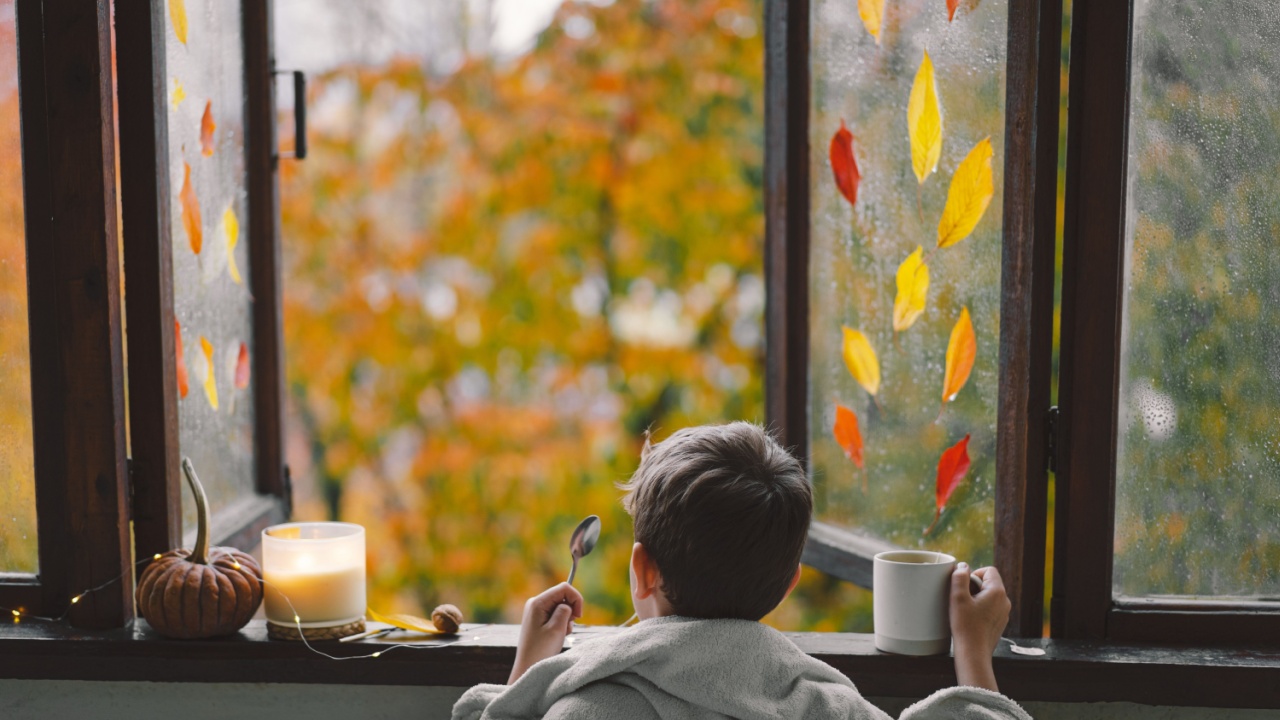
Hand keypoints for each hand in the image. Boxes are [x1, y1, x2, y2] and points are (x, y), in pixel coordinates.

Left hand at [508, 582, 583, 683]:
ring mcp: (536, 611)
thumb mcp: (556, 628)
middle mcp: (535, 603)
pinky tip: (556, 636)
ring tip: (560, 634)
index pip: (564, 588)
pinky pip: (556, 614)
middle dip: (570, 610)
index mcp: (537, 602)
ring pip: (561, 606)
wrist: (528, 668)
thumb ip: (564, 610)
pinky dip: (561, 624)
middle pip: (562, 596)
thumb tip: (568, 602)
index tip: (579, 616)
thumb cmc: (540, 650)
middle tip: (567, 628)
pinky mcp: (539, 619)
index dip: (576, 598)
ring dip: (566, 619)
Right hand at [949, 563, 1010, 691]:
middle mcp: (1005, 601)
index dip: (974, 573)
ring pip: (990, 596)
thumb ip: (960, 577)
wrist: (974, 653)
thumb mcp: (958, 598)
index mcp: (997, 592)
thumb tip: (963, 566)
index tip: (964, 586)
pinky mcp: (1000, 622)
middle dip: (974, 587)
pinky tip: (970, 620)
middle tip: (962, 599)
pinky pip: (991, 608)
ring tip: (965, 610)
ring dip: (977, 598)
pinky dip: (981, 609)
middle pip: (989, 583)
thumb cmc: (965, 627)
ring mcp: (1004, 613)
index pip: (989, 570)